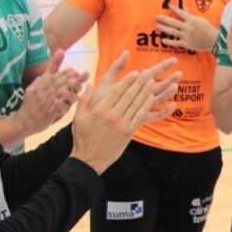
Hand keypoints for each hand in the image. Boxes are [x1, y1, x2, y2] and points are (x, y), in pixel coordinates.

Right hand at [12, 51, 88, 136]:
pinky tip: (68, 101)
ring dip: (67, 89)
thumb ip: (53, 67)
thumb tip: (62, 50)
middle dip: (68, 79)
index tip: (74, 71)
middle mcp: (40, 92)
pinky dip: (61, 104)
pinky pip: (55, 108)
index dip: (64, 74)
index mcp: (40, 84)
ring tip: (76, 84)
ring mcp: (43, 103)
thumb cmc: (36, 98)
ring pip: (56, 95)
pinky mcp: (46, 114)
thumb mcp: (42, 81)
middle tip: (80, 75)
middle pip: (56, 84)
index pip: (53, 77)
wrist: (24, 120)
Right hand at [70, 53, 180, 173]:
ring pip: (136, 104)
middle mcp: (112, 116)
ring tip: (153, 81)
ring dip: (146, 92)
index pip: (117, 92)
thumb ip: (84, 100)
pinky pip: (140, 116)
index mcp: (100, 110)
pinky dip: (146, 106)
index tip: (135, 73)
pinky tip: (152, 98)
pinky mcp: (129, 132)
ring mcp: (122, 124)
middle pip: (129, 96)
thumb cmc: (83, 137)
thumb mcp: (78, 117)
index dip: (127, 81)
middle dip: (140, 83)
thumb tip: (89, 85)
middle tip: (148, 73)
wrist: (89, 159)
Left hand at [156, 6, 218, 51]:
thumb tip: (184, 8)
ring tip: (157, 26)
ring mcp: (186, 36)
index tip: (168, 5)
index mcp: (192, 20)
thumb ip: (191, 15)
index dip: (174, 8)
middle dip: (164, 19)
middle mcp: (188, 28)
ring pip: (172, 31)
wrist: (214, 41)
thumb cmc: (208, 29)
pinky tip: (163, 40)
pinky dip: (169, 41)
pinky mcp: (186, 44)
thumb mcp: (201, 19)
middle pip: (173, 22)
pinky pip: (175, 42)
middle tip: (157, 17)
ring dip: (164, 28)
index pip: (181, 12)